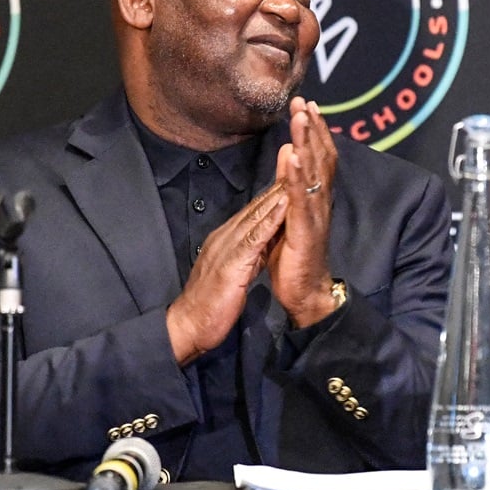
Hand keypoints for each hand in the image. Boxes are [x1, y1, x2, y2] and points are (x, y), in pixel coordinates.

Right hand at [166, 181, 288, 365]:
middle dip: (278, 186)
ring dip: (276, 195)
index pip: (253, 212)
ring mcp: (227, 248)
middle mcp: (226, 236)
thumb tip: (261, 246)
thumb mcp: (233, 273)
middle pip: (256, 207)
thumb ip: (246, 256)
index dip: (273, 195)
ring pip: (256, 215)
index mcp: (227, 239)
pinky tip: (284, 206)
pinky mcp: (230, 263)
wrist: (189, 325)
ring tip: (296, 175)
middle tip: (300, 164)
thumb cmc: (210, 304)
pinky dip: (270, 220)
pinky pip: (253, 237)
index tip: (294, 179)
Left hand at [269, 97, 338, 327]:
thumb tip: (288, 153)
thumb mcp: (290, 214)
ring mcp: (314, 214)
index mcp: (315, 197)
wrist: (305, 293)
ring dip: (306, 142)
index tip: (307, 104)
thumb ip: (291, 185)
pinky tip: (290, 155)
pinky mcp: (305, 230)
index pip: (319, 156)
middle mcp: (319, 201)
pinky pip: (300, 198)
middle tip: (303, 100)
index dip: (315, 129)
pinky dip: (295, 175)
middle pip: (319, 156)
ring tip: (300, 117)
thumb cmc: (295, 256)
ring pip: (312, 171)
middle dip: (311, 127)